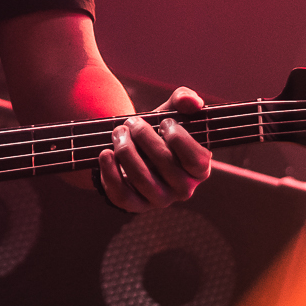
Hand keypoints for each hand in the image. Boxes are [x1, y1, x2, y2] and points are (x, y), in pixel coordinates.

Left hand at [97, 88, 210, 211]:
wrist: (135, 150)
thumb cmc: (159, 132)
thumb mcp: (171, 112)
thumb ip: (184, 99)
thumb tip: (192, 101)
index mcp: (199, 170)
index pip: (196, 160)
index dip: (179, 138)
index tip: (164, 122)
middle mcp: (183, 189)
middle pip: (165, 164)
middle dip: (144, 136)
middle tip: (131, 122)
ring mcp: (159, 200)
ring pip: (142, 178)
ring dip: (126, 150)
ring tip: (118, 132)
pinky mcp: (135, 206)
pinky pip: (122, 195)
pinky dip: (110, 172)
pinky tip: (106, 153)